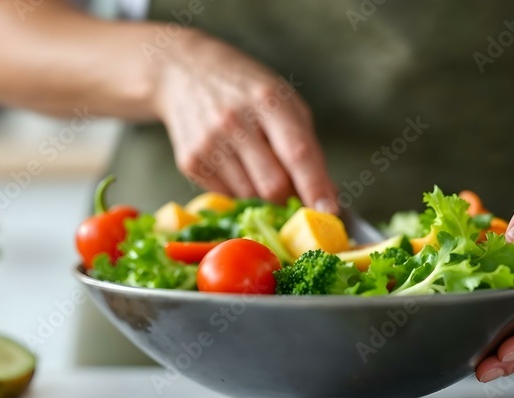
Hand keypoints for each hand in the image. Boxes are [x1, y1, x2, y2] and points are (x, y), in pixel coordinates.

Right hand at [152, 31, 336, 210]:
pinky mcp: (190, 162)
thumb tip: (328, 197)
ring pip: (250, 196)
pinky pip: (227, 195)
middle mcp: (234, 121)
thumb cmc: (246, 89)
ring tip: (258, 166)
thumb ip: (308, 147)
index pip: (297, 153)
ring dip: (263, 194)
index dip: (315, 186)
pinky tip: (234, 163)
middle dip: (289, 197)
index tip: (330, 210)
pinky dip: (239, 189)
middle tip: (294, 192)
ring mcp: (208, 143)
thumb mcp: (284, 101)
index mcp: (267, 100)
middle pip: (273, 185)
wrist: (184, 72)